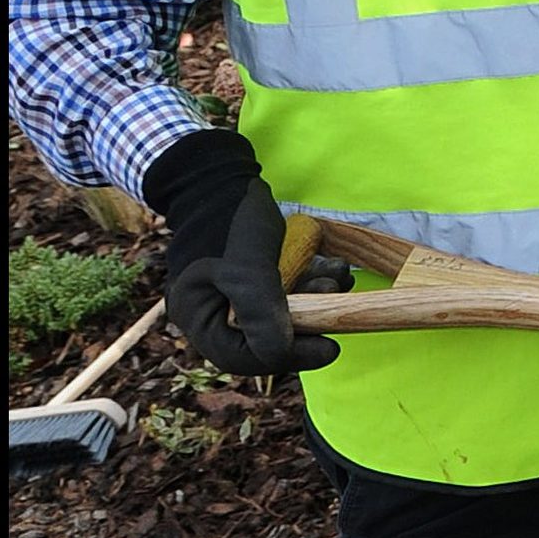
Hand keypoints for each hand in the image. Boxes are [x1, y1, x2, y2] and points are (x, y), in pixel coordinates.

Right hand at [142, 132, 341, 376]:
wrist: (220, 180)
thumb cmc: (228, 223)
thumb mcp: (245, 268)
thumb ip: (261, 311)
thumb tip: (281, 353)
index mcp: (202, 319)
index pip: (246, 357)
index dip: (290, 357)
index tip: (330, 347)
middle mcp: (221, 314)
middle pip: (271, 338)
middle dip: (311, 320)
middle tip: (336, 302)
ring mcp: (242, 295)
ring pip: (289, 313)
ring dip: (320, 297)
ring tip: (336, 276)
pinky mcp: (264, 276)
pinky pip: (294, 289)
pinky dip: (316, 279)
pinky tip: (332, 265)